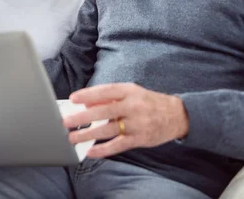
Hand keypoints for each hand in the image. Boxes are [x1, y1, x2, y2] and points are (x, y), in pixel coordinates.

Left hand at [63, 83, 188, 157]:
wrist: (176, 115)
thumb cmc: (148, 102)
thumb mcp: (131, 93)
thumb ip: (110, 97)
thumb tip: (87, 103)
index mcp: (130, 91)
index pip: (106, 91)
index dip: (89, 94)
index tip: (73, 99)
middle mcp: (133, 106)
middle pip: (105, 111)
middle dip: (84, 117)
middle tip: (67, 122)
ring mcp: (137, 124)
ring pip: (109, 130)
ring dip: (89, 135)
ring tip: (73, 138)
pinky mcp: (139, 139)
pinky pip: (118, 145)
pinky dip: (103, 149)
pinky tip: (91, 151)